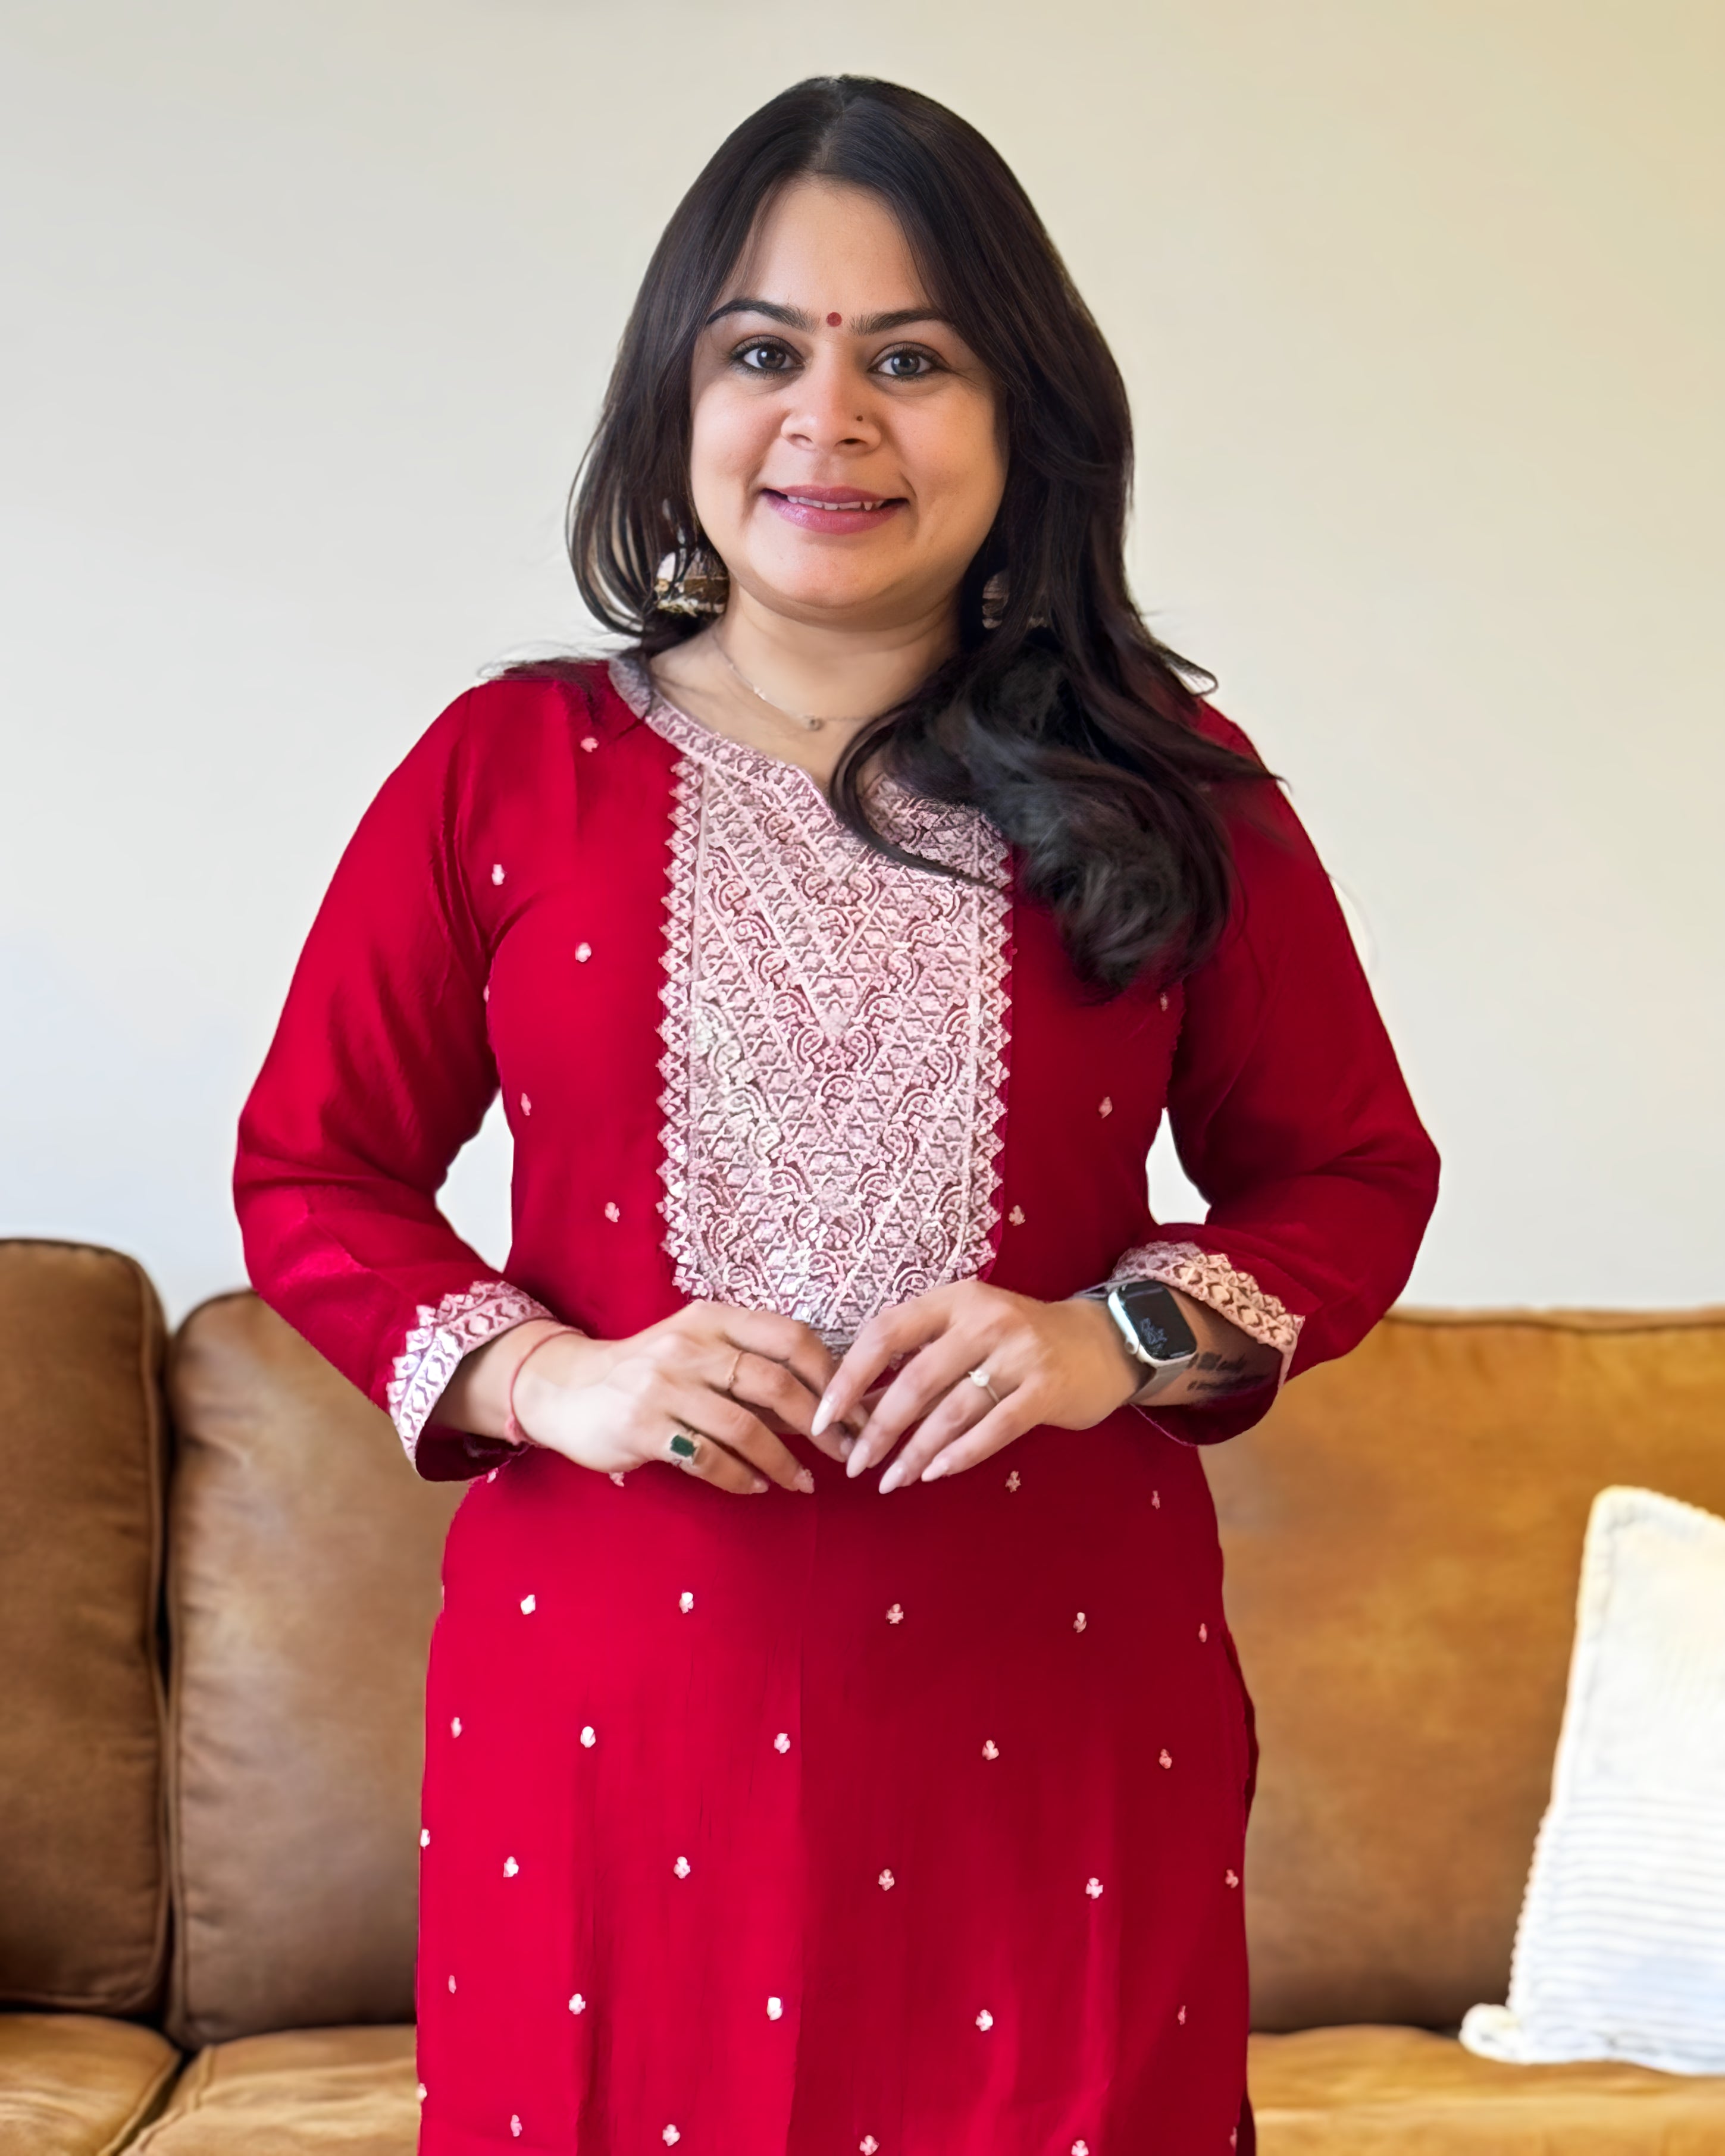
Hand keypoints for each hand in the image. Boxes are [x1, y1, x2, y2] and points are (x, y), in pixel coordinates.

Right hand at [487, 1303, 844, 1496]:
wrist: (567, 1390)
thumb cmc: (649, 1373)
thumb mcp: (698, 1352)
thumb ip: (752, 1370)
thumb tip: (826, 1402)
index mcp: (712, 1319)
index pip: (790, 1337)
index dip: (830, 1375)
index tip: (855, 1411)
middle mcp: (690, 1345)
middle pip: (775, 1384)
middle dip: (820, 1426)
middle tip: (844, 1454)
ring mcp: (663, 1386)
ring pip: (745, 1428)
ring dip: (784, 1461)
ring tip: (804, 1482)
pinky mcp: (642, 1427)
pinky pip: (708, 1458)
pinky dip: (741, 1477)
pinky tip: (757, 1486)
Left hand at [813, 1281, 1139, 1492]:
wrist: (1102, 1342)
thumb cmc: (1017, 1342)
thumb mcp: (966, 1333)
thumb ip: (917, 1362)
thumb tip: (855, 1411)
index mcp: (954, 1299)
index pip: (886, 1332)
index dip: (849, 1376)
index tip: (823, 1416)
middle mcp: (985, 1318)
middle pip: (915, 1379)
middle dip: (878, 1428)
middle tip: (856, 1464)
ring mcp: (1020, 1352)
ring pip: (951, 1410)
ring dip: (915, 1451)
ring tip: (891, 1479)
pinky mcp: (1047, 1388)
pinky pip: (993, 1428)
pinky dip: (960, 1454)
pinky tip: (935, 1473)